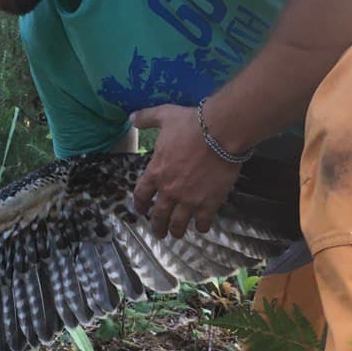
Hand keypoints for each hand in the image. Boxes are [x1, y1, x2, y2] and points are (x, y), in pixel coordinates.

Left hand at [128, 104, 242, 237]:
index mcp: (156, 172)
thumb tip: (131, 117)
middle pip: (159, 215)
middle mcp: (169, 191)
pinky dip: (202, 226)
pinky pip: (203, 221)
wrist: (221, 133)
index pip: (141, 195)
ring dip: (176, 231)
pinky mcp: (209, 203)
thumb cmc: (191, 124)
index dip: (139, 205)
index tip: (141, 211)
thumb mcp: (165, 115)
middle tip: (159, 232)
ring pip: (178, 223)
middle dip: (157, 226)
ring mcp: (189, 199)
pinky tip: (202, 227)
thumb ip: (147, 118)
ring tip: (177, 235)